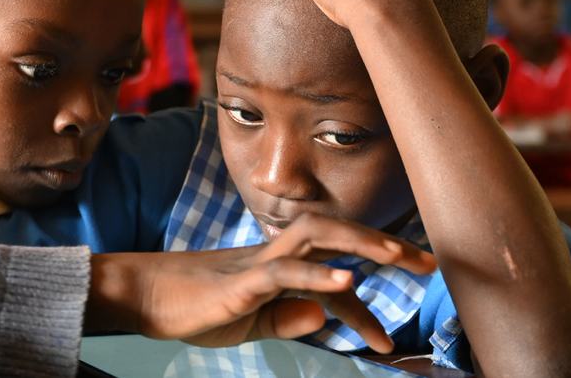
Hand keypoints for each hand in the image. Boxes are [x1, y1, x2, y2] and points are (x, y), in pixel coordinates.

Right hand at [87, 213, 435, 352]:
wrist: (140, 297)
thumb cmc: (191, 307)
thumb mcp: (248, 321)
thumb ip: (286, 317)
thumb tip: (325, 317)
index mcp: (277, 267)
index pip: (332, 271)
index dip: (365, 301)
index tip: (386, 337)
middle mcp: (273, 255)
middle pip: (336, 233)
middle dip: (385, 245)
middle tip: (429, 263)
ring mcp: (257, 264)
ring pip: (316, 236)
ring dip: (361, 243)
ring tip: (399, 256)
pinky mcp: (241, 281)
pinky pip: (284, 271)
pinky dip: (318, 274)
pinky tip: (347, 280)